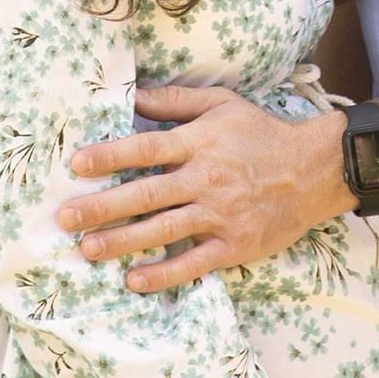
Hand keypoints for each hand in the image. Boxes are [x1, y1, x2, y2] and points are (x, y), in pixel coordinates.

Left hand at [59, 85, 348, 286]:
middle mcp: (207, 179)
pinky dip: (163, 274)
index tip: (77, 165)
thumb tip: (132, 96)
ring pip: (163, 230)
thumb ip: (175, 101)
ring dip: (122, 242)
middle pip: (146, 194)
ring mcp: (221, 215)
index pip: (146, 148)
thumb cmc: (261, 133)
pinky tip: (134, 281)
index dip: (110, 156)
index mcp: (200, 142)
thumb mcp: (221, 104)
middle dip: (102, 207)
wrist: (313, 170)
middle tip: (65, 218)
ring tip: (87, 250)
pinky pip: (193, 263)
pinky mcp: (234, 245)